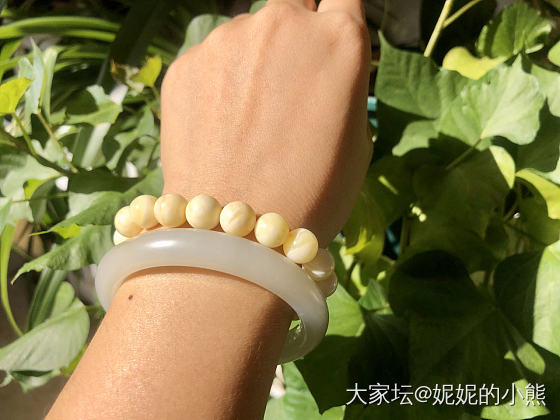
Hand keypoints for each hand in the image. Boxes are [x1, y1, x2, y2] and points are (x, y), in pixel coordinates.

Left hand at [161, 0, 371, 245]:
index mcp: (338, 41)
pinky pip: (209, 61)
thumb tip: (320, 73)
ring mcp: (226, 40)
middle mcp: (282, 24)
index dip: (334, 20)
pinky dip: (216, 85)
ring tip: (244, 122)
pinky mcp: (184, 64)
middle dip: (292, 34)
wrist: (235, 235)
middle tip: (284, 86)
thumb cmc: (312, 196)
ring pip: (246, 35)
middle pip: (291, 7)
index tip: (325, 41)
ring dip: (250, 63)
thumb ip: (341, 88)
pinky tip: (217, 129)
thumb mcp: (356, 142)